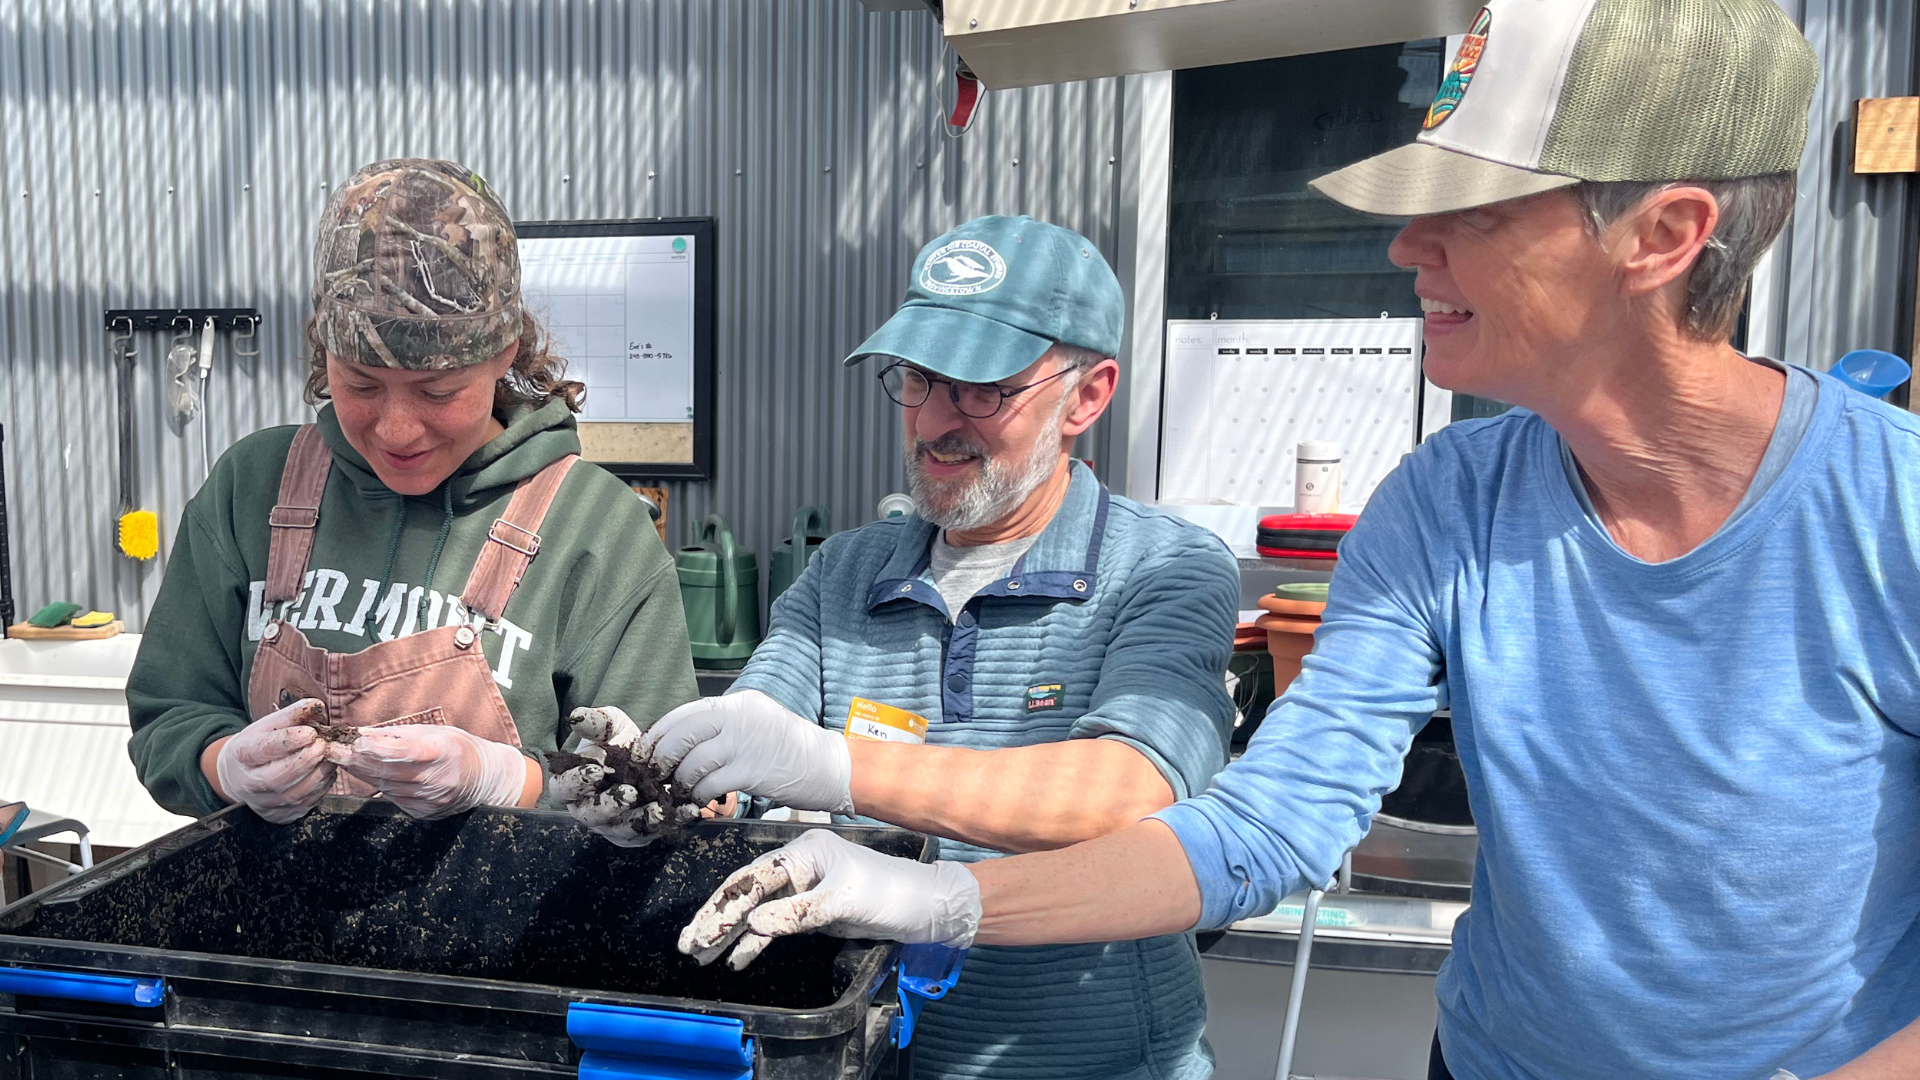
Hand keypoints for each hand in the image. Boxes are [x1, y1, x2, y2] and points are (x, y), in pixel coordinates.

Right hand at [213, 699, 349, 823]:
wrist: (238, 776)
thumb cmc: (257, 746)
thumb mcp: (266, 725)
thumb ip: (291, 715)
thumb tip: (318, 706)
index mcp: (242, 755)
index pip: (262, 750)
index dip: (288, 741)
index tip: (310, 732)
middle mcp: (249, 784)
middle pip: (277, 778)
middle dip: (305, 760)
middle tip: (324, 745)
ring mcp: (263, 804)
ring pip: (294, 794)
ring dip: (318, 775)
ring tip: (329, 757)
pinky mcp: (278, 816)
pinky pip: (304, 805)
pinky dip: (320, 788)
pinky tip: (327, 772)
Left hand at [343, 724, 528, 819]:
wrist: (483, 779)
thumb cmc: (459, 748)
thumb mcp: (437, 731)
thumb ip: (401, 734)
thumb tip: (365, 734)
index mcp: (443, 752)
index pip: (405, 752)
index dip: (378, 748)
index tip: (356, 742)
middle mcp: (437, 779)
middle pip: (389, 772)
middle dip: (358, 761)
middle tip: (334, 750)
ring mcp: (430, 799)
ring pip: (386, 786)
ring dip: (364, 773)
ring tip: (346, 759)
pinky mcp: (423, 812)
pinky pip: (393, 798)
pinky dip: (380, 785)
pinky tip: (371, 773)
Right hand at [554, 705, 698, 846]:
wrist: (647, 757)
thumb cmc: (619, 742)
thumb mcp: (609, 727)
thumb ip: (594, 723)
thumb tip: (576, 716)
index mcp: (572, 785)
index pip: (564, 787)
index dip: (577, 781)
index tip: (596, 770)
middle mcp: (588, 810)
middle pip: (593, 815)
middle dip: (611, 805)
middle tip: (630, 792)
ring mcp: (613, 826)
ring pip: (624, 829)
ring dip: (643, 820)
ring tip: (659, 808)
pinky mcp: (639, 833)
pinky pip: (653, 832)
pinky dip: (671, 821)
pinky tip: (687, 810)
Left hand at [640, 691, 852, 812]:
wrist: (833, 767)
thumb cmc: (794, 751)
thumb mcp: (758, 725)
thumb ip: (725, 728)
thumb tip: (684, 744)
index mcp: (739, 704)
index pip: (686, 713)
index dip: (659, 734)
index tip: (647, 752)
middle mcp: (740, 717)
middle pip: (682, 733)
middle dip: (661, 757)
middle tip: (655, 775)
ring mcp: (746, 742)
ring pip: (692, 761)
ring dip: (680, 781)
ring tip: (682, 792)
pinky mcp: (752, 770)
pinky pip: (709, 784)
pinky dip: (698, 795)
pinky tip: (701, 802)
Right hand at [680, 828, 978, 969]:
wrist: (921, 907)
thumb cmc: (887, 893)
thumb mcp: (842, 902)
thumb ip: (797, 914)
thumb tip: (751, 924)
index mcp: (803, 853)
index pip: (754, 879)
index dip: (726, 905)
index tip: (703, 931)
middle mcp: (798, 866)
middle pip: (747, 892)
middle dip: (716, 917)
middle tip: (688, 944)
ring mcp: (803, 888)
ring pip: (757, 910)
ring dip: (729, 932)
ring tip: (699, 954)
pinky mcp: (810, 910)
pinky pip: (774, 925)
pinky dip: (755, 941)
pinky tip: (737, 958)